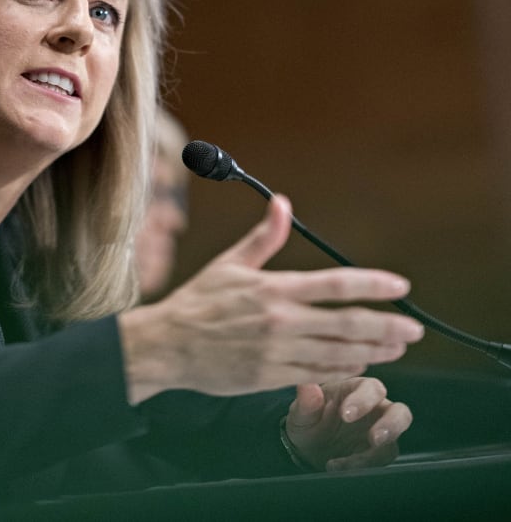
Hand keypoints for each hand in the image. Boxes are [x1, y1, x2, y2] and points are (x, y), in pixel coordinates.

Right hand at [119, 195, 423, 402]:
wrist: (166, 346)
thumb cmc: (197, 303)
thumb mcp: (228, 265)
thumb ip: (263, 238)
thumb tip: (282, 203)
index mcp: (273, 289)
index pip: (335, 284)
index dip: (373, 284)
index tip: (400, 286)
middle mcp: (280, 321)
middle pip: (349, 324)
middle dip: (388, 326)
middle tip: (414, 328)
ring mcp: (277, 352)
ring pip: (340, 353)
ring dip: (375, 351)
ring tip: (396, 347)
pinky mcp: (270, 377)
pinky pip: (318, 376)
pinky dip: (344, 370)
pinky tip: (360, 364)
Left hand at [284, 377, 411, 470]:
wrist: (306, 449)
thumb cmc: (308, 422)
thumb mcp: (301, 414)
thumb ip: (306, 403)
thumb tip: (308, 388)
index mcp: (354, 390)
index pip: (370, 387)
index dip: (364, 400)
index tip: (346, 415)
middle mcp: (373, 408)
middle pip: (399, 411)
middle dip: (390, 425)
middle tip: (374, 438)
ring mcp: (379, 430)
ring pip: (396, 440)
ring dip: (376, 452)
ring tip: (348, 462)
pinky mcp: (380, 452)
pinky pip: (381, 459)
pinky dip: (362, 465)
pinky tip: (338, 466)